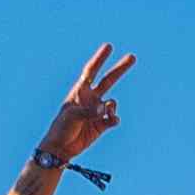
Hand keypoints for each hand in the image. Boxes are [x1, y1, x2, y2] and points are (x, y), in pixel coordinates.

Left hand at [31, 44, 134, 178]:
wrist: (61, 147)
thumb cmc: (62, 128)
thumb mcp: (73, 116)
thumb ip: (90, 111)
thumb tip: (106, 109)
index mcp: (80, 91)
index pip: (91, 71)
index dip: (100, 58)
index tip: (109, 46)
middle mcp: (90, 98)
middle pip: (109, 80)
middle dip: (120, 68)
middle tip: (133, 57)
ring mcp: (97, 111)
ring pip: (112, 103)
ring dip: (111, 107)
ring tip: (104, 114)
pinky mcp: (102, 124)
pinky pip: (113, 118)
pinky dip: (113, 119)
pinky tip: (110, 121)